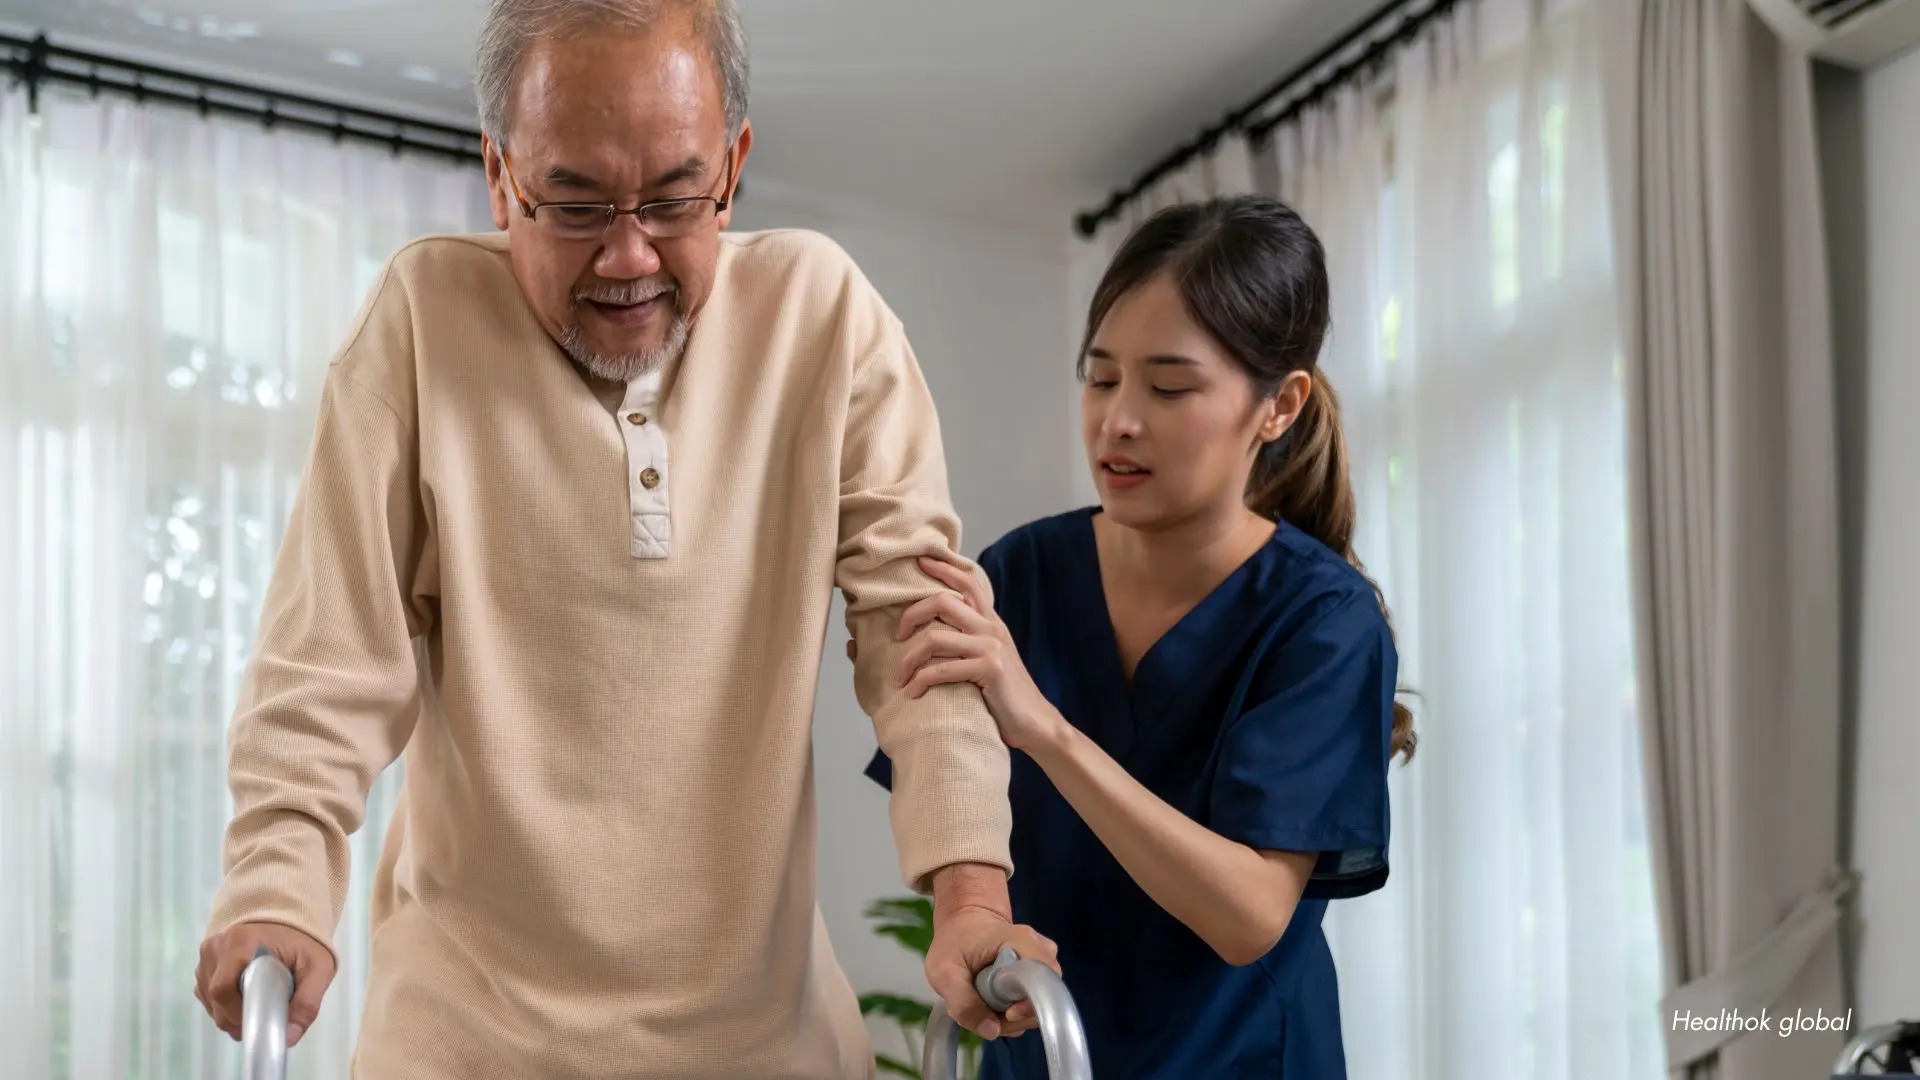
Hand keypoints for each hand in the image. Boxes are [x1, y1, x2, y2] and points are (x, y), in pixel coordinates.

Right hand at [195, 921, 335, 1046]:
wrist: (291, 917)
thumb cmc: (304, 941)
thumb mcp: (318, 968)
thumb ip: (307, 1003)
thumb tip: (289, 1038)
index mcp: (239, 943)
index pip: (223, 992)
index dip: (238, 1016)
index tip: (259, 1025)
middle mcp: (216, 947)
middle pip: (215, 1000)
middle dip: (237, 1019)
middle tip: (263, 1021)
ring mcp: (207, 955)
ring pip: (210, 1001)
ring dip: (231, 1012)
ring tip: (259, 1005)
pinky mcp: (205, 963)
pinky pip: (207, 995)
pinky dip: (225, 1005)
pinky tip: (246, 998)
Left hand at [894, 556, 1064, 752]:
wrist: (1035, 723)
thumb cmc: (1005, 695)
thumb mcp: (990, 659)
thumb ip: (970, 641)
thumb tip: (935, 635)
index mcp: (991, 622)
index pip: (968, 582)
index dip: (943, 567)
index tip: (920, 560)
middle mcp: (991, 629)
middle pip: (943, 601)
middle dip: (911, 615)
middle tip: (897, 637)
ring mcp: (991, 648)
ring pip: (935, 638)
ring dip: (908, 659)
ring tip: (899, 677)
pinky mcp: (989, 670)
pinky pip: (942, 670)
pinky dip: (921, 681)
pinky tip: (914, 693)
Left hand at [925, 904, 1060, 1039]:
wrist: (965, 923)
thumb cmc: (954, 941)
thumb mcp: (944, 972)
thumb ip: (964, 1002)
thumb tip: (992, 1031)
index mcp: (1023, 942)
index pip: (1044, 982)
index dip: (1028, 1006)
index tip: (1006, 1014)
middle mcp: (1042, 952)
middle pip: (1042, 1000)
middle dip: (1012, 1018)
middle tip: (981, 1011)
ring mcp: (1043, 964)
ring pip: (1036, 1006)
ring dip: (1009, 1017)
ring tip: (981, 1004)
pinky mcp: (1038, 976)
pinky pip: (1031, 1004)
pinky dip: (1011, 1012)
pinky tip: (990, 1003)